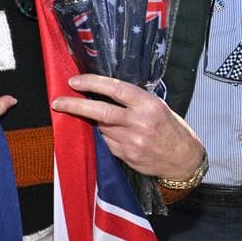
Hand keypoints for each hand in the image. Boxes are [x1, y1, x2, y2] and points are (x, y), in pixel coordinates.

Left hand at [52, 73, 203, 180]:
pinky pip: (107, 142)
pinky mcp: (127, 156)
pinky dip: (105, 136)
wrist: (183, 159)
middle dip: (75, 106)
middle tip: (58, 102)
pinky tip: (114, 135)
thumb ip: (133, 100)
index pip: (115, 89)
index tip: (74, 82)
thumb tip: (103, 92)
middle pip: (100, 112)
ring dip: (95, 122)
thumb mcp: (157, 106)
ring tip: (98, 118)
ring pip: (101, 128)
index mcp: (148, 104)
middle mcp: (139, 122)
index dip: (92, 83)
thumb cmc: (170, 127)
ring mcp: (132, 142)